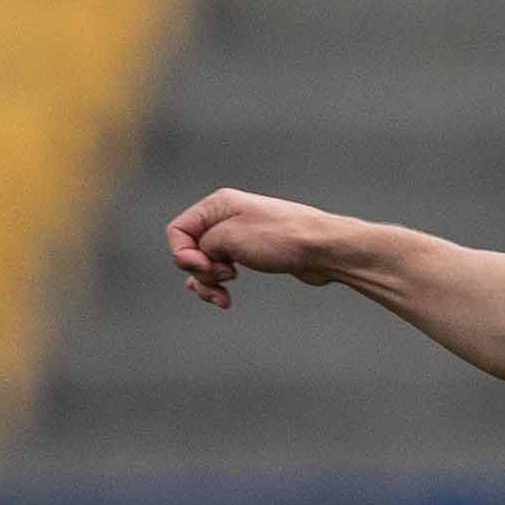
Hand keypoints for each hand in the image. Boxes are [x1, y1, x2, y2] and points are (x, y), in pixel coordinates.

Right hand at [166, 190, 353, 308]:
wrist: (326, 250)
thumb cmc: (282, 239)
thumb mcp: (230, 237)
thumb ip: (201, 246)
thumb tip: (197, 260)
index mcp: (218, 206)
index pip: (178, 231)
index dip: (184, 255)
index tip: (206, 267)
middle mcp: (226, 218)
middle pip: (191, 250)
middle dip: (200, 272)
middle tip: (225, 278)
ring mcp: (239, 237)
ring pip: (206, 264)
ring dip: (207, 284)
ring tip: (223, 299)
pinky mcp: (252, 254)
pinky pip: (222, 270)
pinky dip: (220, 285)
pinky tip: (225, 299)